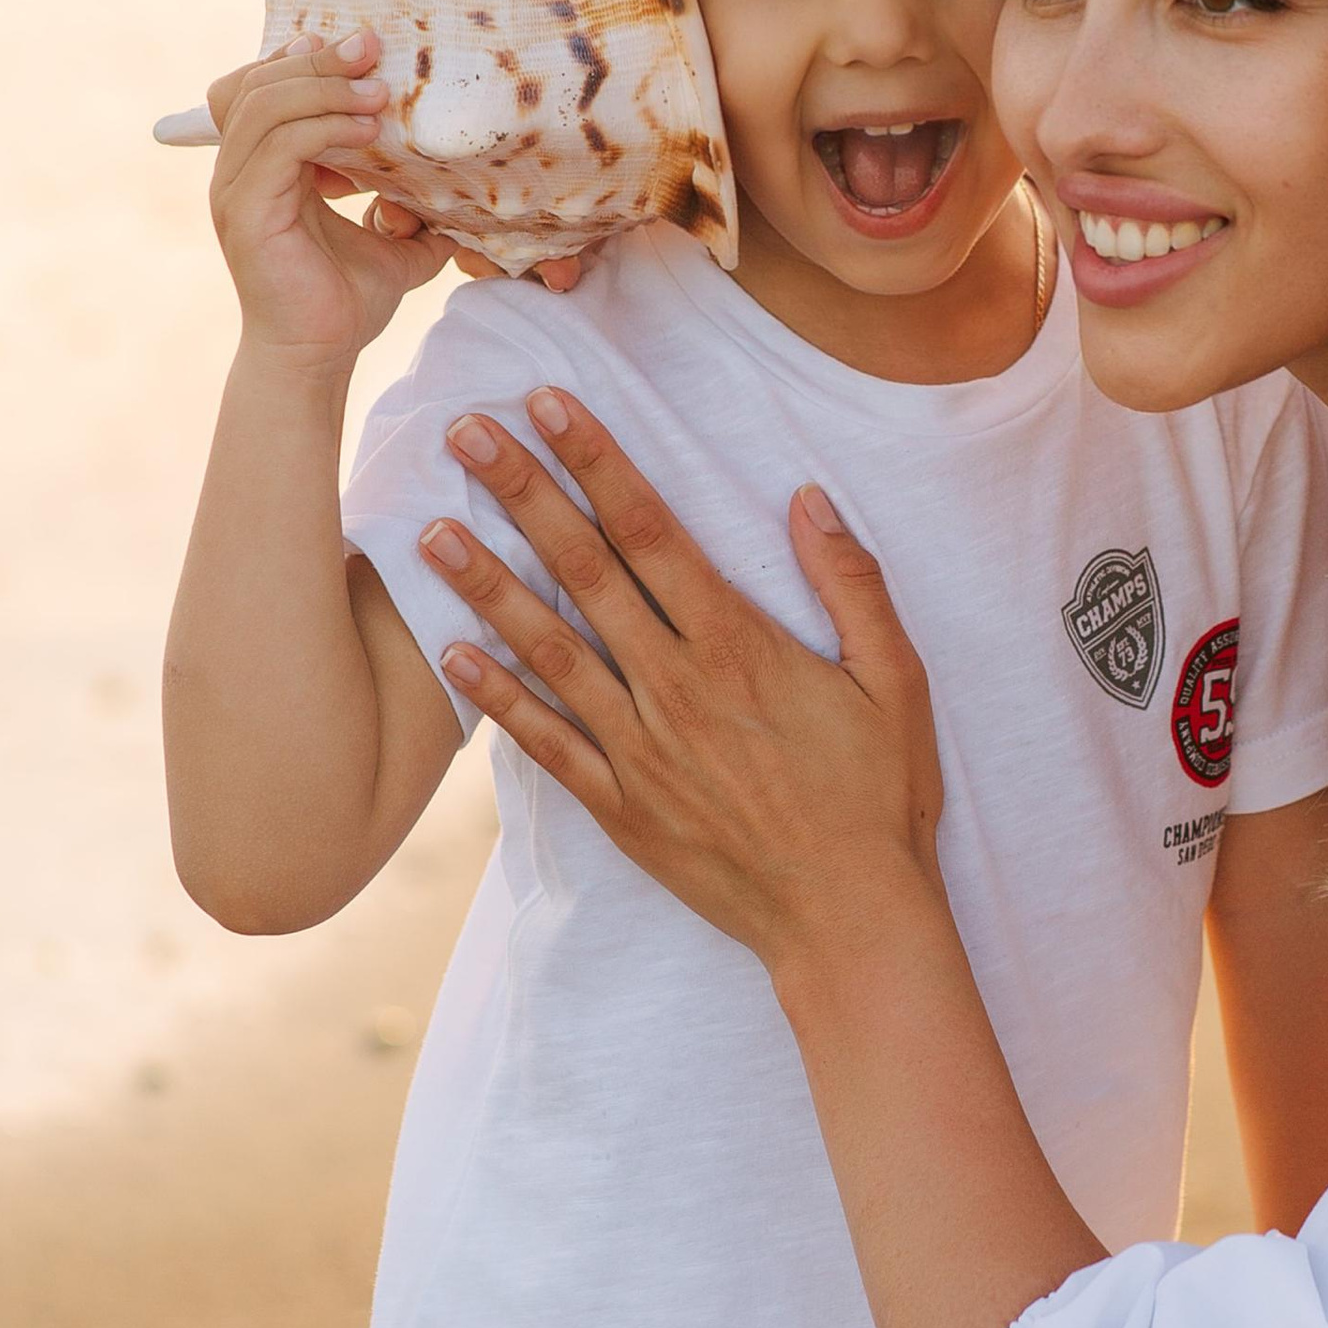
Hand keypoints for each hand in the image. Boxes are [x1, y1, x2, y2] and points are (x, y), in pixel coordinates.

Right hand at [204, 48, 587, 299]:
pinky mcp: (243, 211)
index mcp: (263, 166)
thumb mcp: (392, 242)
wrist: (319, 358)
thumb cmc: (344, 302)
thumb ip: (413, 209)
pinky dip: (324, 128)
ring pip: (265, 105)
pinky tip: (367, 132)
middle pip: (259, 83)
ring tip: (378, 93)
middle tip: (371, 49)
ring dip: (325, 88)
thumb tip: (462, 191)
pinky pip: (279, 146)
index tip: (365, 49)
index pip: (264, 86)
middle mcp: (239, 170)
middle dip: (318, 60)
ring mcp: (235, 188)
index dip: (308, 60)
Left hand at [413, 391, 944, 968]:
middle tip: (465, 435)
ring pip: (549, 651)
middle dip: (523, 495)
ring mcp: (640, 750)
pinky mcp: (622, 807)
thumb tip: (808, 497)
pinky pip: (545, 746)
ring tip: (431, 531)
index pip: (652, 532)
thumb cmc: (881, 796)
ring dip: (486, 586)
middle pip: (586, 572)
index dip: (598, 461)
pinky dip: (496, 700)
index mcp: (739, 647)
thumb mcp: (897, 681)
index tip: (551, 406)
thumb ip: (852, 584)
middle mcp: (676, 689)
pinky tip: (450, 655)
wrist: (848, 921)